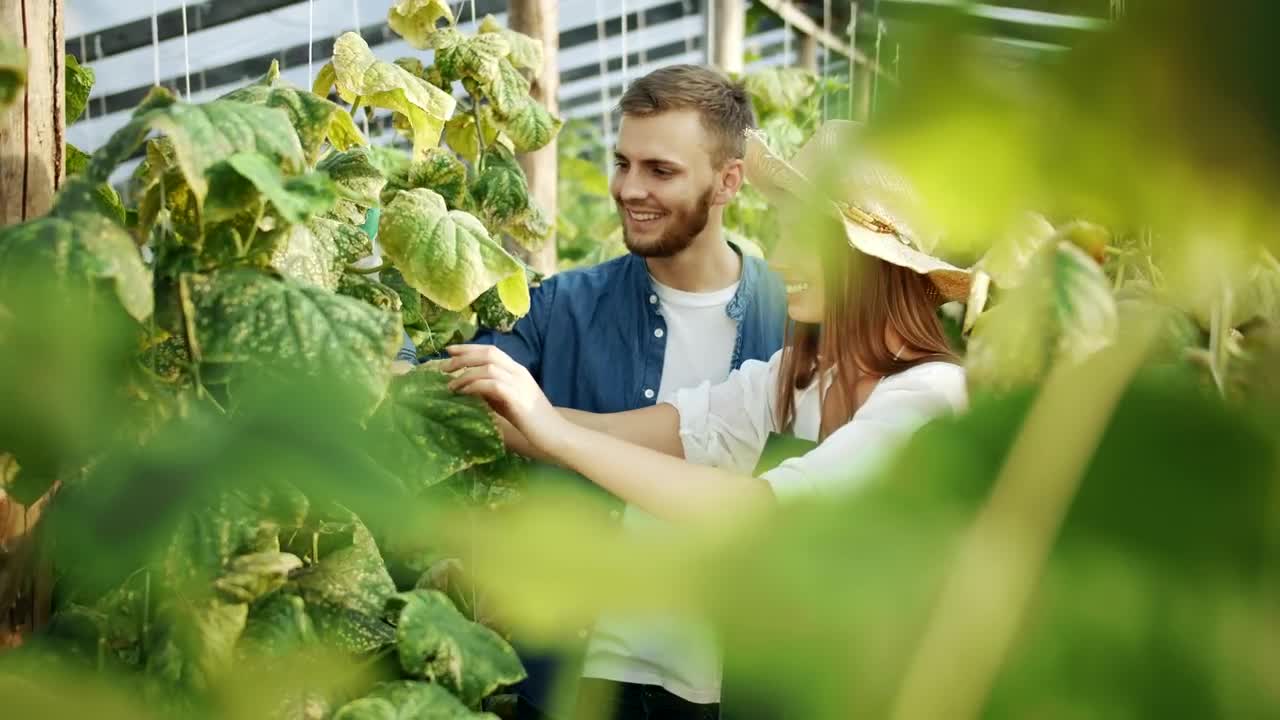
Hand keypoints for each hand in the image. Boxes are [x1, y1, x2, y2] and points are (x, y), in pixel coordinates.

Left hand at [444, 345, 566, 455]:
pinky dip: (474, 386)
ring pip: (488, 366)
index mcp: (517, 370)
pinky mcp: (517, 397)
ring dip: (465, 374)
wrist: (555, 434)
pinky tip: (463, 393)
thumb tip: (468, 386)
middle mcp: (518, 372)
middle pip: (487, 353)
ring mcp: (518, 383)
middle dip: (463, 357)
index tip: (449, 351)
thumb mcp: (508, 401)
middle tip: (443, 367)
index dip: (468, 348)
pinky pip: (492, 384)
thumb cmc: (531, 421)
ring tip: (450, 385)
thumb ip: (492, 392)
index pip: (491, 350)